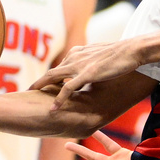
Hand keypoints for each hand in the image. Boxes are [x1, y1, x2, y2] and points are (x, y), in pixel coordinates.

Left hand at [29, 40, 143, 110]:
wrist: (132, 49)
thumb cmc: (121, 53)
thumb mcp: (102, 55)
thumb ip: (92, 61)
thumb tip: (93, 69)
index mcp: (78, 52)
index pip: (61, 66)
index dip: (52, 77)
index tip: (44, 85)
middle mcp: (75, 57)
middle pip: (51, 71)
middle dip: (39, 82)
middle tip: (28, 91)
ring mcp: (79, 65)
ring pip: (53, 77)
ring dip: (40, 88)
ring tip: (31, 97)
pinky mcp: (86, 74)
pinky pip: (67, 89)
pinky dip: (58, 99)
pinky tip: (53, 109)